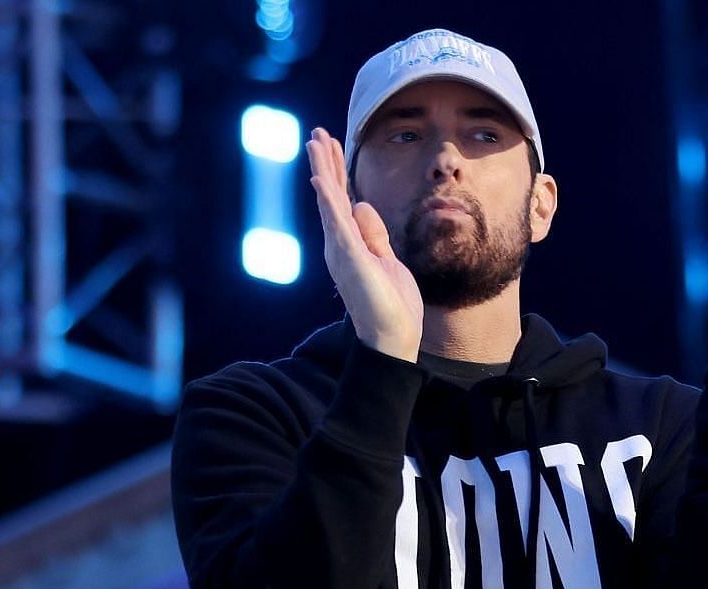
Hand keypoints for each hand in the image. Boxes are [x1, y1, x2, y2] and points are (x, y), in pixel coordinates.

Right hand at [305, 127, 423, 360]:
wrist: (393, 337)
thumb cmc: (391, 304)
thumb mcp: (386, 259)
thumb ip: (373, 233)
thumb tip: (361, 203)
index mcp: (349, 244)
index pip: (341, 200)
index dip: (337, 172)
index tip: (332, 145)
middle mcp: (339, 245)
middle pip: (330, 195)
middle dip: (325, 163)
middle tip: (316, 133)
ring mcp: (342, 250)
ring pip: (329, 202)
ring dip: (322, 171)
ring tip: (315, 143)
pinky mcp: (349, 258)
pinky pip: (336, 223)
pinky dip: (327, 200)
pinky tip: (319, 179)